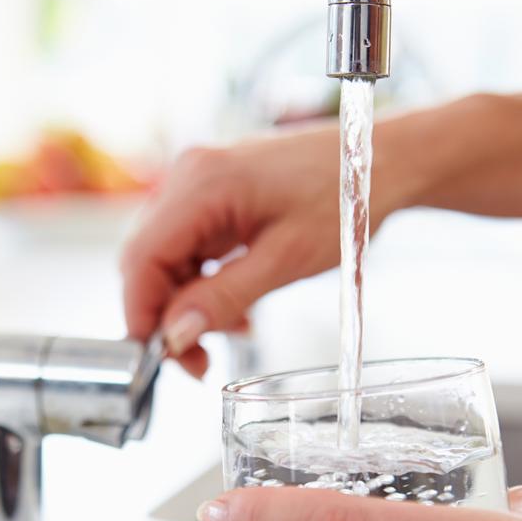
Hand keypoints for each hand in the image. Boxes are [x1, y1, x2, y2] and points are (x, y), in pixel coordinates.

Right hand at [121, 116, 427, 376]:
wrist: (380, 160)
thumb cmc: (345, 198)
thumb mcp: (285, 260)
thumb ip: (223, 298)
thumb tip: (174, 336)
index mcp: (202, 183)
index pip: (141, 257)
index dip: (142, 314)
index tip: (161, 359)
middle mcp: (190, 176)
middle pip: (147, 259)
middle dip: (165, 315)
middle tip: (199, 360)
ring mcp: (199, 182)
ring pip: (166, 258)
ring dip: (187, 302)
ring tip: (231, 333)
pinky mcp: (214, 194)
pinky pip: (190, 247)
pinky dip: (203, 282)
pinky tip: (236, 308)